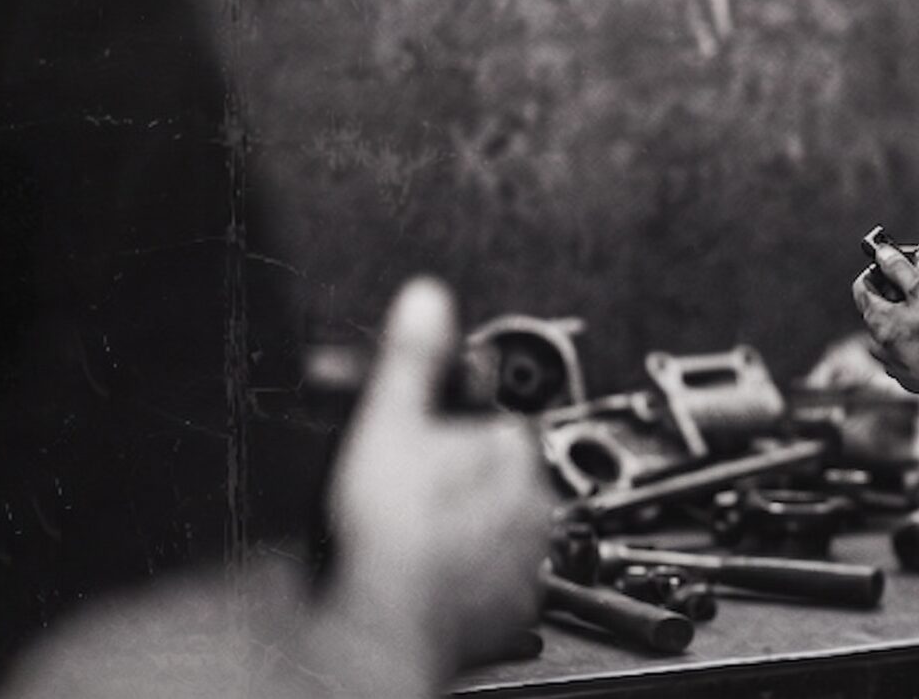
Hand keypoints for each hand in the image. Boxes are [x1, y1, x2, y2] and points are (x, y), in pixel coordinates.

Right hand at [323, 278, 550, 689]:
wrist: (386, 619)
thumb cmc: (388, 527)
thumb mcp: (388, 418)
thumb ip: (413, 355)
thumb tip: (428, 298)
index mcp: (508, 446)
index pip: (490, 421)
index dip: (447, 431)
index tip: (416, 445)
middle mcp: (532, 501)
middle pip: (495, 476)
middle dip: (457, 479)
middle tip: (406, 492)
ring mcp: (526, 558)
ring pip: (499, 528)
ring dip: (467, 527)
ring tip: (415, 535)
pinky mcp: (515, 608)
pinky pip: (498, 583)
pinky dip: (471, 578)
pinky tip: (432, 574)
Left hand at [851, 236, 918, 400]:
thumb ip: (900, 269)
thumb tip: (884, 254)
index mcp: (875, 320)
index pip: (862, 287)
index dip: (877, 271)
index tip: (894, 265)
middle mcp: (877, 344)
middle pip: (879, 308)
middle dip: (897, 292)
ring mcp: (892, 363)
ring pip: (894, 330)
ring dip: (909, 315)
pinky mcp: (909, 376)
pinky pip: (906, 349)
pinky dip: (916, 338)